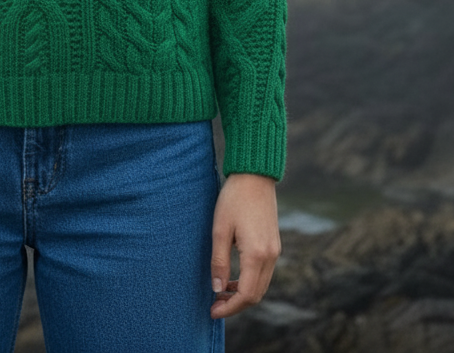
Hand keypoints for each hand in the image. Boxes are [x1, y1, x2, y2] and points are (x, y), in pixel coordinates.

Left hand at [209, 171, 280, 318]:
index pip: (247, 295)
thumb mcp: (220, 229)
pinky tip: (233, 277)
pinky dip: (250, 281)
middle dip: (236, 304)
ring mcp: (275, 250)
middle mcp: (271, 256)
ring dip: (243, 294)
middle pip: (256, 294)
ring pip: (261, 285)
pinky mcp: (274, 244)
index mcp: (257, 254)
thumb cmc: (234, 199)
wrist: (254, 175)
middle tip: (214, 304)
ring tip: (221, 291)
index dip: (230, 308)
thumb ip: (219, 262)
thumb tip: (217, 289)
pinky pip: (264, 273)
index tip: (212, 311)